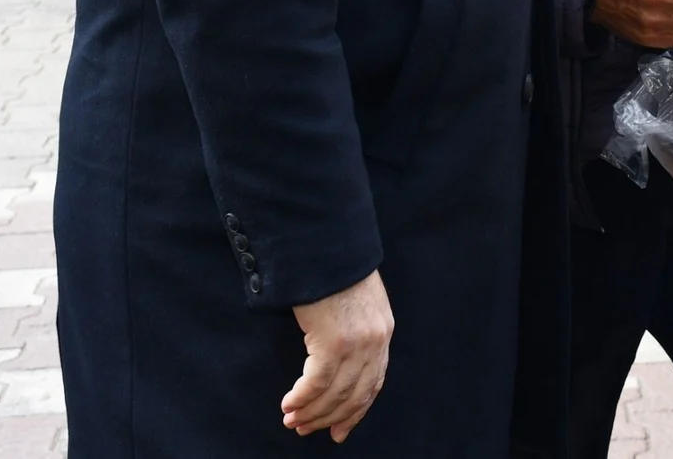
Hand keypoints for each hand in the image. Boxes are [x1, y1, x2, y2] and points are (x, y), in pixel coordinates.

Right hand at [282, 270, 392, 440]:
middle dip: (329, 417)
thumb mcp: (357, 298)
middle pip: (355, 395)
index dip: (355, 411)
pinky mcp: (334, 341)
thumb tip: (338, 355)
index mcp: (383, 330)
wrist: (327, 242)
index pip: (374, 383)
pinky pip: (317, 383)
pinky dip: (301, 398)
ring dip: (311, 412)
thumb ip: (356, 326)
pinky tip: (288, 405)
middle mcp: (376, 340)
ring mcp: (357, 343)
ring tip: (292, 420)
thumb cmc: (334, 265)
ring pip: (335, 394)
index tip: (339, 430)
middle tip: (306, 429)